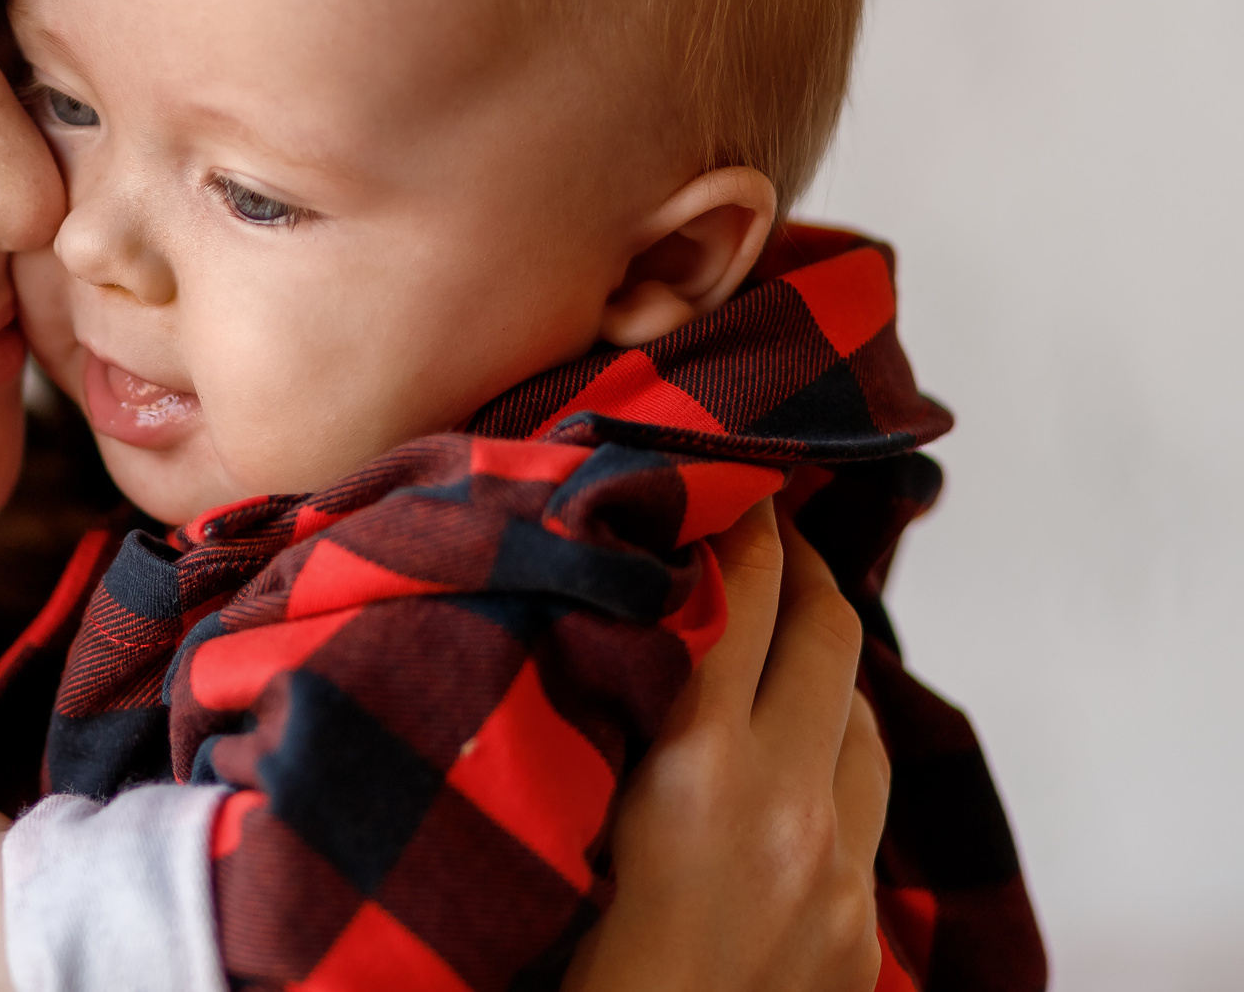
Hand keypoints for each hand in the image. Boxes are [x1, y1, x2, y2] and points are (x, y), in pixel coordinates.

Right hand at [567, 499, 891, 991]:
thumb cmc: (565, 954)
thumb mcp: (565, 809)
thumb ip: (606, 712)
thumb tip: (622, 612)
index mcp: (698, 767)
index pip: (742, 601)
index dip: (744, 528)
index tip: (732, 487)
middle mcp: (786, 807)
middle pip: (828, 638)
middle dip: (805, 567)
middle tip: (775, 528)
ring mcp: (836, 869)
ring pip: (863, 718)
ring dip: (829, 664)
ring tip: (790, 634)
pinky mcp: (858, 924)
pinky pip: (866, 805)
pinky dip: (837, 754)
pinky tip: (802, 749)